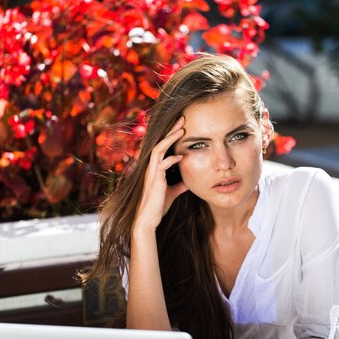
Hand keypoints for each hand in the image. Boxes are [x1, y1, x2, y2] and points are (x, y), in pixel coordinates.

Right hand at [133, 117, 187, 233]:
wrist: (148, 220)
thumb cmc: (158, 206)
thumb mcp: (173, 192)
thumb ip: (180, 184)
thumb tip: (190, 180)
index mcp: (155, 168)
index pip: (163, 147)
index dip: (171, 136)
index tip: (182, 126)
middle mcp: (152, 168)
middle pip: (160, 143)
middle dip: (171, 130)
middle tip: (182, 119)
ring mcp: (152, 173)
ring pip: (158, 149)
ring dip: (170, 139)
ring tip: (181, 130)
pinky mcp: (154, 181)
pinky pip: (161, 165)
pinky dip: (171, 159)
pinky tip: (181, 157)